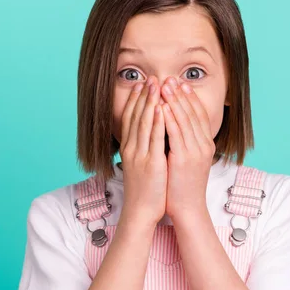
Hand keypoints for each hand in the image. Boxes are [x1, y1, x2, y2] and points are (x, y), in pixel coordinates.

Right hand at [119, 76, 167, 226]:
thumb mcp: (141, 164)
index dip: (135, 100)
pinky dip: (156, 121)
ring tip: (155, 85)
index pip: (130, 118)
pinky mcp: (150, 163)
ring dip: (149, 102)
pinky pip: (153, 138)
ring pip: (143, 123)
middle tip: (149, 77)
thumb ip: (144, 148)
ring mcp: (139, 155)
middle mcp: (131, 148)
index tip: (141, 84)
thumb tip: (152, 133)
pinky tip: (159, 107)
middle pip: (135, 116)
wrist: (141, 211)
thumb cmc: (145, 189)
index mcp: (129, 148)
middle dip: (143, 95)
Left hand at [160, 77, 215, 219]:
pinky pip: (176, 133)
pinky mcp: (184, 158)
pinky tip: (161, 106)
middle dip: (180, 94)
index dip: (189, 97)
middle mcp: (203, 145)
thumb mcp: (188, 160)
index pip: (199, 114)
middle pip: (192, 113)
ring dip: (173, 100)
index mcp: (205, 144)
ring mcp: (195, 151)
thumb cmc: (183, 185)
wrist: (187, 208)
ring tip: (164, 86)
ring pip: (184, 120)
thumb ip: (186, 143)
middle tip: (170, 78)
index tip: (180, 83)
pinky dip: (169, 118)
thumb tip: (175, 126)